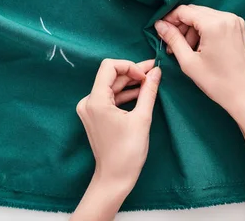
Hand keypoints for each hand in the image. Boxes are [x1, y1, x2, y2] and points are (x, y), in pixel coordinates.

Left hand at [76, 59, 160, 191]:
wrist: (114, 178)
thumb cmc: (127, 152)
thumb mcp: (142, 118)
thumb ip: (148, 92)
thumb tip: (156, 72)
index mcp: (96, 100)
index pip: (109, 67)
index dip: (129, 66)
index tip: (146, 76)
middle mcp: (88, 102)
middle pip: (111, 76)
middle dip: (133, 73)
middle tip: (155, 71)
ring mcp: (90, 110)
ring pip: (111, 87)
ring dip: (130, 83)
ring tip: (151, 81)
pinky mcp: (95, 117)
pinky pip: (110, 98)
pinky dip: (125, 94)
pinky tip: (141, 93)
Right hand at [154, 4, 244, 122]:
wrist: (244, 94)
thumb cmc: (216, 81)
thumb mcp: (188, 61)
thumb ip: (173, 39)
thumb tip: (159, 24)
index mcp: (214, 24)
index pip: (184, 11)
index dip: (169, 19)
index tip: (161, 31)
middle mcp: (226, 17)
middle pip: (194, 12)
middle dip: (181, 26)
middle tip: (172, 45)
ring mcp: (235, 21)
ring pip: (204, 16)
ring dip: (192, 29)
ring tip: (186, 49)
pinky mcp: (239, 27)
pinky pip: (215, 21)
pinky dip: (204, 30)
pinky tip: (200, 47)